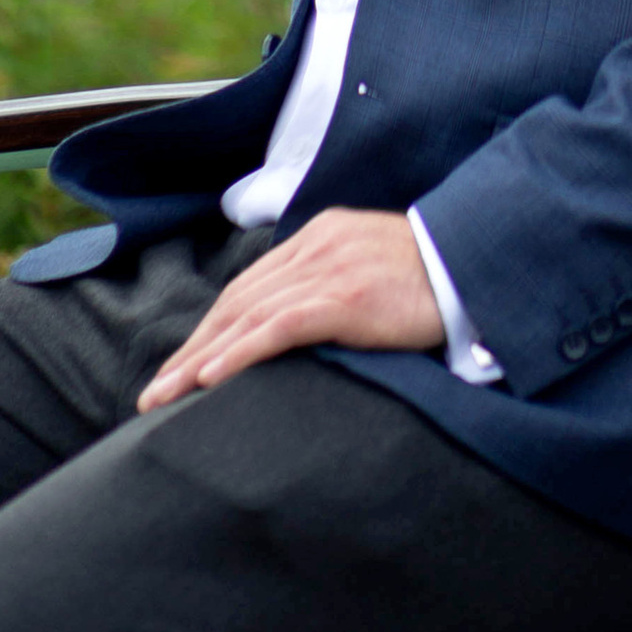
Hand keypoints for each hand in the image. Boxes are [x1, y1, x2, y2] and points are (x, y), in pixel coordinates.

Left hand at [137, 209, 440, 408]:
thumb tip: (304, 325)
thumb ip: (335, 284)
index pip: (249, 287)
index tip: (183, 366)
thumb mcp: (374, 267)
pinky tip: (209, 378)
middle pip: (236, 301)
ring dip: (200, 359)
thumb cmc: (433, 275)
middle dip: (192, 348)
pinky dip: (238, 352)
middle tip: (156, 392)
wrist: (476, 262)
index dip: (210, 328)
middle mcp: (316, 246)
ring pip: (246, 316)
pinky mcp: (345, 297)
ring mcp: (329, 269)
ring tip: (167, 395)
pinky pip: (278, 327)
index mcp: (320, 236)